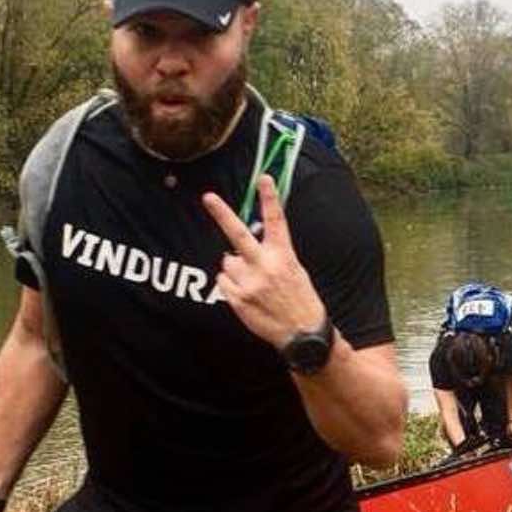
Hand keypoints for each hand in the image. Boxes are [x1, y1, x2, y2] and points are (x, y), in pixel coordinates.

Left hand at [202, 176, 325, 348]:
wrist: (302, 333)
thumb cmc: (300, 299)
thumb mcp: (294, 270)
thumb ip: (272, 254)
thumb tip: (243, 247)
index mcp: (284, 256)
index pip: (276, 221)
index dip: (270, 198)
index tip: (263, 177)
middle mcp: (265, 266)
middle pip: (238, 234)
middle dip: (222, 214)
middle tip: (208, 197)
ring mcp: (249, 283)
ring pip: (226, 262)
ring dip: (234, 268)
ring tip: (252, 283)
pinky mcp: (238, 299)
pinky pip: (222, 282)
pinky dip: (230, 284)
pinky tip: (246, 295)